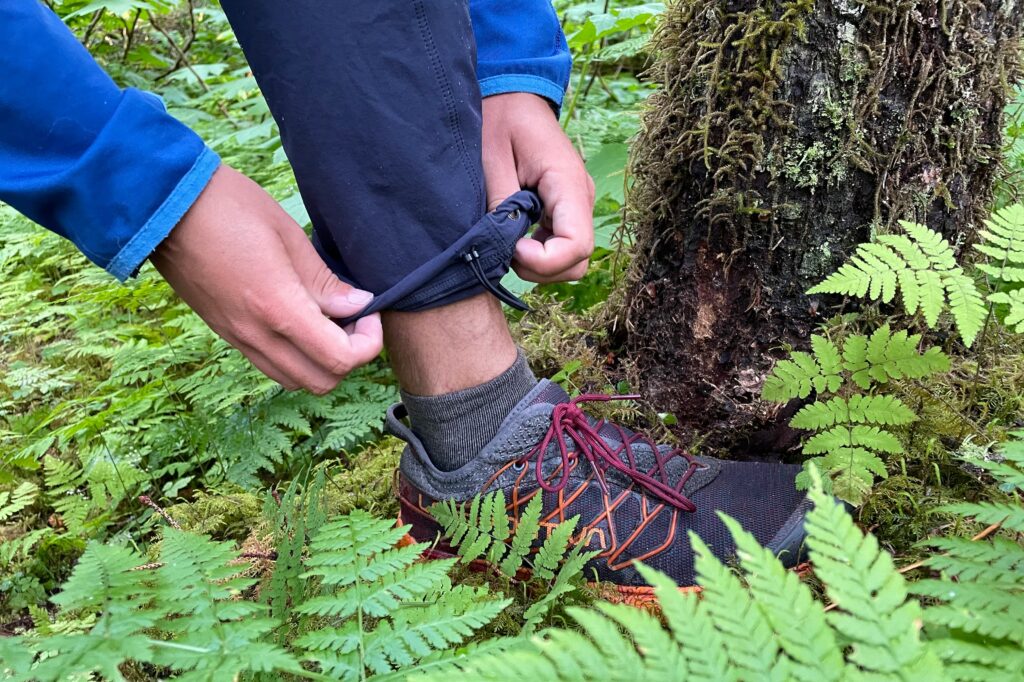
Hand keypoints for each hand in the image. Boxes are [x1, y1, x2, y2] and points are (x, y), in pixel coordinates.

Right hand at [152, 164, 382, 393]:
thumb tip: (358, 305)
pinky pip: (269, 365)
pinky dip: (295, 357)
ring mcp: (237, 337)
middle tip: (354, 319)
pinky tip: (300, 321)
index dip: (368, 343)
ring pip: (294, 380)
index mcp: (278, 308)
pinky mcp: (224, 333)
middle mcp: (257, 334)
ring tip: (328, 321)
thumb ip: (323, 280)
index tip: (369, 311)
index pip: (340, 359)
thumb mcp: (288, 234)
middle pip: (321, 381)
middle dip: (349, 357)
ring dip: (321, 362)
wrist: (161, 205)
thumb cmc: (228, 207)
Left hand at [482, 92, 595, 282]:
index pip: (576, 245)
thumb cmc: (500, 120)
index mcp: (567, 183)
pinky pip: (561, 247)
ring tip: (507, 244)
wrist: (513, 96)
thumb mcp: (491, 159)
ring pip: (571, 261)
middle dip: (540, 270)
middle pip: (577, 261)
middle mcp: (581, 198)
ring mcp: (576, 206)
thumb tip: (505, 246)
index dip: (543, 261)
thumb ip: (502, 204)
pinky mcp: (565, 210)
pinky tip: (513, 238)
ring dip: (539, 266)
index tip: (512, 248)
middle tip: (505, 251)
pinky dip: (538, 255)